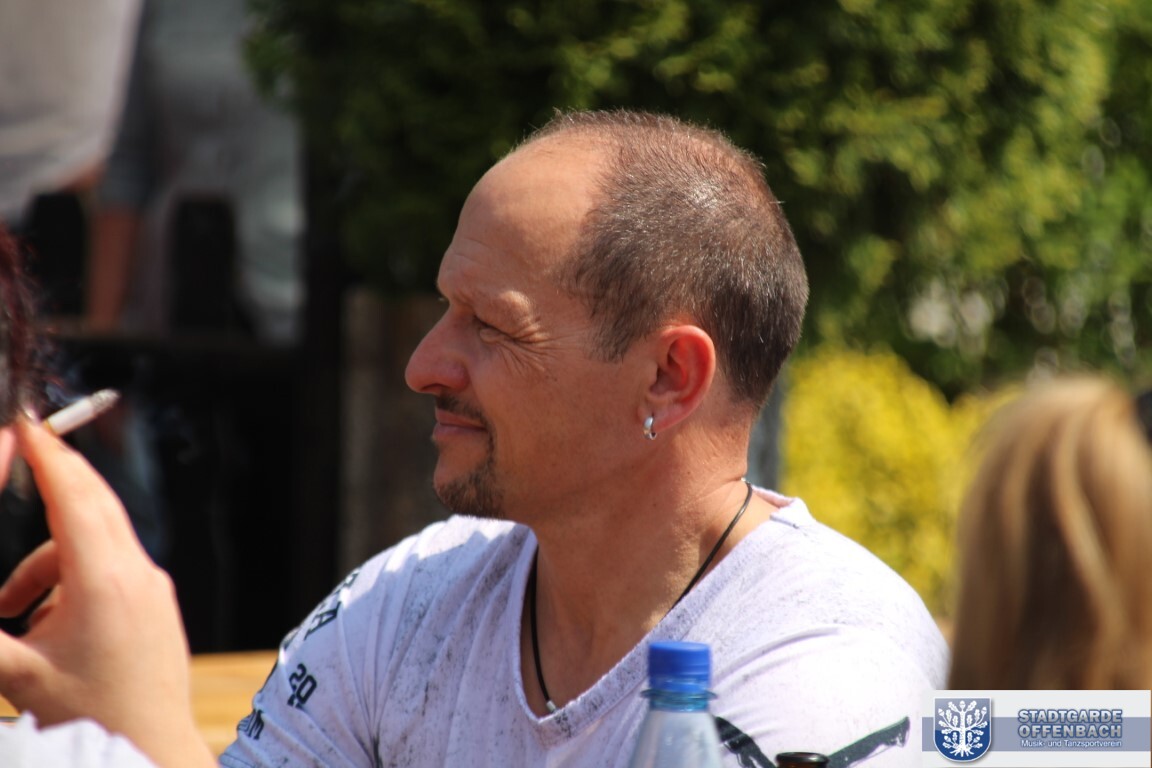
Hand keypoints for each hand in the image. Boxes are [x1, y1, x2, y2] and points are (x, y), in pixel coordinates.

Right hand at [0, 419, 213, 767]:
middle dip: (57, 477)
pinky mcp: (156, 604)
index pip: (74, 499)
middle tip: (25, 451)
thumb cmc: (94, 716)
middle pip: (96, 504)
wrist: (155, 748)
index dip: (49, 457)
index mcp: (105, 582)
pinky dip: (73, 575)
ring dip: (49, 555)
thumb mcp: (18, 675)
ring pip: (99, 540)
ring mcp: (152, 588)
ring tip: (10, 607)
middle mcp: (137, 574)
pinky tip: (42, 621)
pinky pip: (112, 566)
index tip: (29, 424)